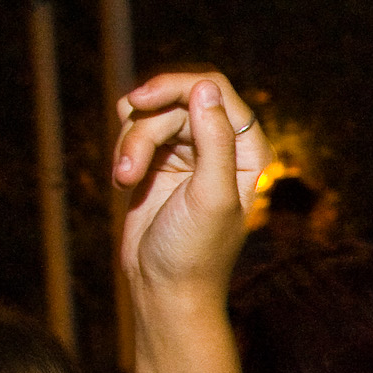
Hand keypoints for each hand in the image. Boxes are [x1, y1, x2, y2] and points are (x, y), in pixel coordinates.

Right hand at [112, 72, 270, 303]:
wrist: (164, 285)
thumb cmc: (196, 250)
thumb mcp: (210, 195)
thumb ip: (214, 140)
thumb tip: (206, 87)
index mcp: (249, 151)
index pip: (215, 89)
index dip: (177, 86)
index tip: (141, 102)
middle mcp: (223, 145)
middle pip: (175, 99)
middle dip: (145, 130)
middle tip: (129, 169)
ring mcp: (190, 150)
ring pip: (149, 112)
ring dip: (130, 143)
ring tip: (125, 180)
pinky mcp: (160, 159)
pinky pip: (134, 128)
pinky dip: (123, 149)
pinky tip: (125, 180)